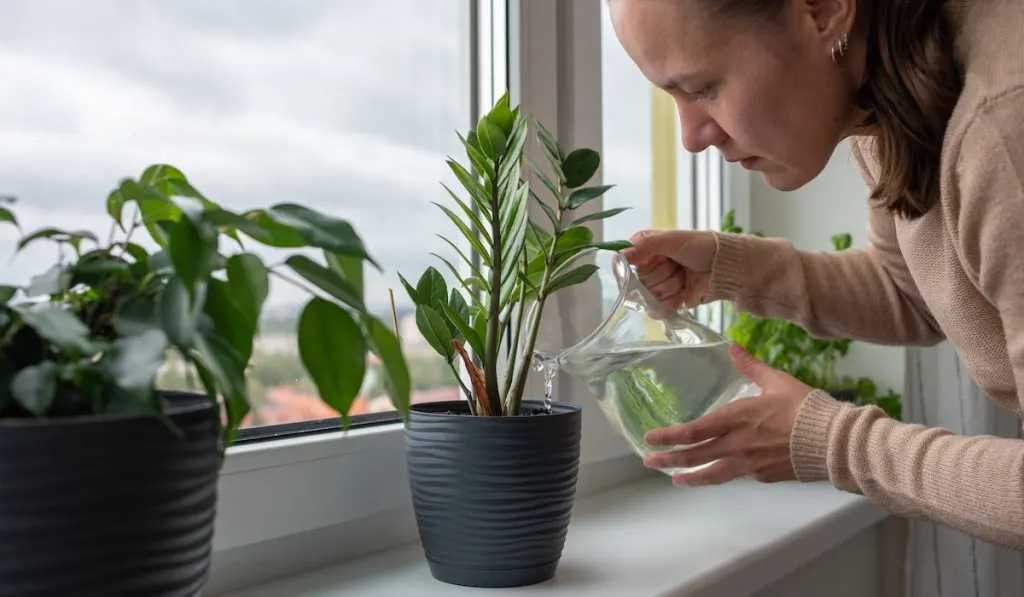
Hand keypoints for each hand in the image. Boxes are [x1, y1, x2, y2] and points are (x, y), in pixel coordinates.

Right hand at [620, 229, 716, 310]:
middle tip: (677, 265)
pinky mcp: (667, 301)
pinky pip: (658, 309)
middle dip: (662, 274)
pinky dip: (673, 301)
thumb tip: (620, 255)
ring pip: (650, 296)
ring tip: (684, 275)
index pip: (624, 263)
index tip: (652, 261)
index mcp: (644, 249)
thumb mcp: (672, 239)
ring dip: (671, 286)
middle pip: (639, 282)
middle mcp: (647, 267)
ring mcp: (657, 286)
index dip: (637, 265)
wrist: (723, 266)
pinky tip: (683, 292)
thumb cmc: (699, 246)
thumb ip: (645, 246)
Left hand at [641, 343, 812, 486]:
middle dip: (670, 459)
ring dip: (691, 476)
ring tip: (675, 479)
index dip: (670, 435)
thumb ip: (750, 366)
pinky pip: (738, 476)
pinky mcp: (765, 475)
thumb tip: (732, 346)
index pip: (695, 430)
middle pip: (697, 455)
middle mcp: (739, 444)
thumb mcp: (777, 380)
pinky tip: (717, 474)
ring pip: (714, 474)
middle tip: (649, 460)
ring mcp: (751, 463)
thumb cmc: (807, 407)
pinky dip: (724, 475)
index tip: (650, 438)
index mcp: (738, 418)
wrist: (835, 440)